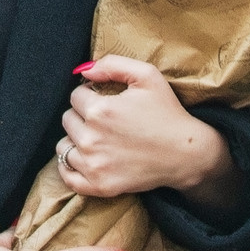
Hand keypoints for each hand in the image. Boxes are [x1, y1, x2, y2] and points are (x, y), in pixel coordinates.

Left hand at [57, 56, 243, 213]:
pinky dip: (70, 168)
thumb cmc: (168, 112)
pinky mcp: (99, 186)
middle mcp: (91, 139)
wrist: (186, 153)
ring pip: (63, 147)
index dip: (90, 94)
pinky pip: (68, 177)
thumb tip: (83, 70)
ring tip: (96, 139)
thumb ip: (112, 64)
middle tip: (104, 120)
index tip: (105, 100)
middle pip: (67, 120)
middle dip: (82, 116)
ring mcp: (94, 165)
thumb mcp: (147, 75)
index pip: (75, 96)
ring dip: (75, 140)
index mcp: (100, 110)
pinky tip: (83, 159)